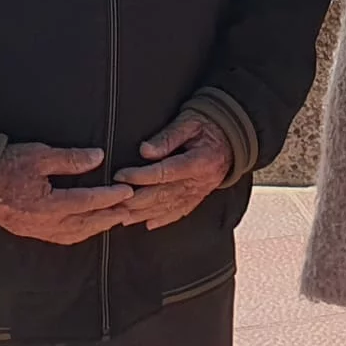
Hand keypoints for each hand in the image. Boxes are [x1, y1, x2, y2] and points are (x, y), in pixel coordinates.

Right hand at [0, 143, 133, 244]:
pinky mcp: (29, 230)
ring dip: (95, 228)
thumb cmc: (6, 165)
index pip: (87, 203)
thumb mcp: (40, 156)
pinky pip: (60, 238)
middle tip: (129, 212)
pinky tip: (86, 229)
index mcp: (47, 206)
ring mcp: (35, 230)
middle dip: (108, 218)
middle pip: (84, 224)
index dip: (109, 197)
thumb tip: (98, 158)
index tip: (127, 192)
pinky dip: (78, 234)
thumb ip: (70, 159)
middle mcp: (43, 224)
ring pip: (73, 235)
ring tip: (113, 221)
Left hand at [112, 112, 233, 231]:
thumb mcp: (190, 122)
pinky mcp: (199, 196)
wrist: (233, 136)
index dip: (140, 176)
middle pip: (164, 194)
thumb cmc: (209, 124)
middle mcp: (200, 181)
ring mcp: (200, 191)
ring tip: (122, 216)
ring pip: (168, 206)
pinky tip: (149, 224)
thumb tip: (145, 151)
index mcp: (200, 161)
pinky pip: (180, 211)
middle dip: (136, 200)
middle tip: (113, 201)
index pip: (165, 172)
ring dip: (144, 213)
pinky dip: (164, 219)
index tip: (120, 175)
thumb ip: (168, 137)